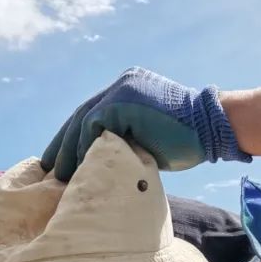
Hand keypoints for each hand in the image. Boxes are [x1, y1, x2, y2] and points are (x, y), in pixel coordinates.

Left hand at [40, 67, 250, 180]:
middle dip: (62, 144)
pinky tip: (79, 168)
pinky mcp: (123, 101)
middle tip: (47, 169)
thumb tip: (97, 164)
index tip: (58, 161)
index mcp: (127, 90)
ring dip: (70, 150)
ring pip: (83, 120)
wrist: (214, 127)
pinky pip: (93, 125)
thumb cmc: (188, 141)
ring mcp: (122, 90)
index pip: (91, 114)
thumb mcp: (148, 138)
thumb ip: (124, 140)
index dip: (71, 138)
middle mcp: (122, 85)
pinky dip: (84, 147)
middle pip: (81, 115)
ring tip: (60, 176)